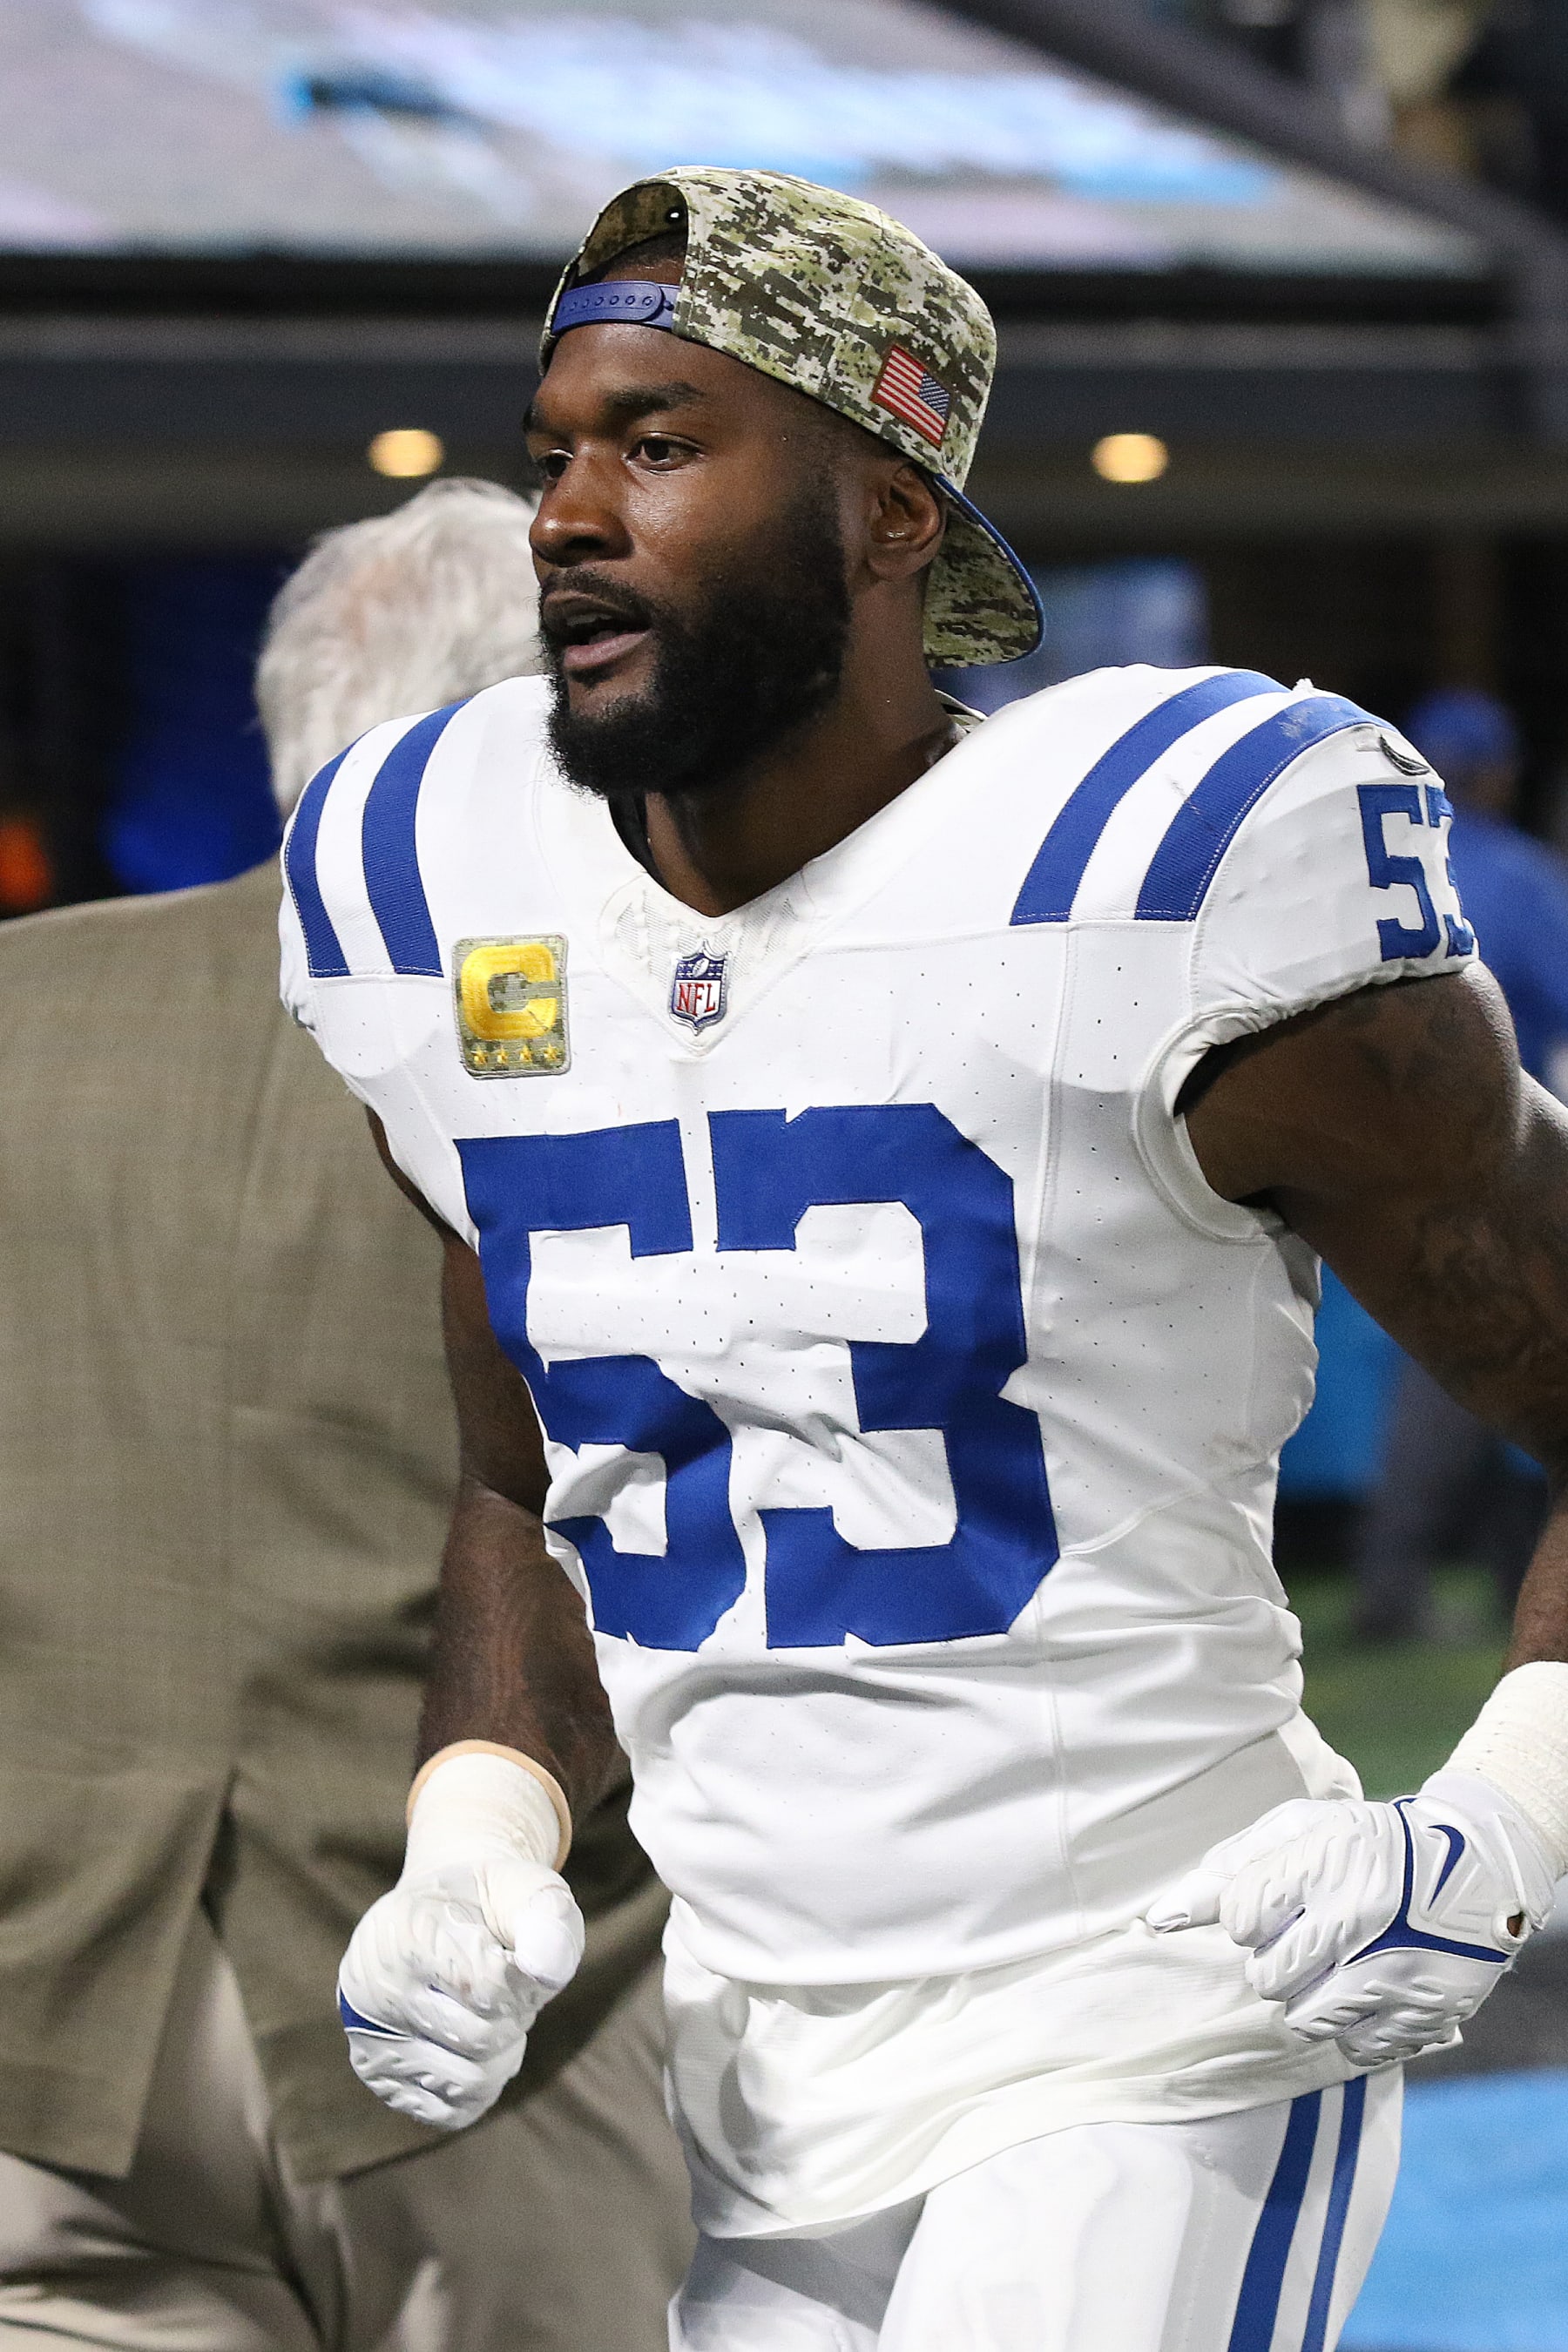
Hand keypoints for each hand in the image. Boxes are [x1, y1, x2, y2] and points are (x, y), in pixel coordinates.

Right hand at [338, 1750, 584, 2129]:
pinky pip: (451, 2110)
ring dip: (503, 2051)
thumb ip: (548, 1918)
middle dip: (514, 2015)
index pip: (486, 1987)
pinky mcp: (380, 2076)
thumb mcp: (524, 1888)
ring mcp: (369, 2038)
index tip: (518, 1957)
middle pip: (481, 2038)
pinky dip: (482, 2085)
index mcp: (405, 1931)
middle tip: (510, 1985)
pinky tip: (474, 2044)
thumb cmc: (489, 1903)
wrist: (438, 1911)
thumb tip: (546, 1973)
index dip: (524, 1982)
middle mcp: (374, 1989)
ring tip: (495, 2012)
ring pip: (468, 2081)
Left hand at [1145, 1769, 1556, 2065]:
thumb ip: (1229, 1868)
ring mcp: (1395, 1970)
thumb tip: (1160, 1918)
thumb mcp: (1300, 1830)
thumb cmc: (1367, 1845)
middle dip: (1277, 1960)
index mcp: (1326, 1862)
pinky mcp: (1424, 2012)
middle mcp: (1360, 1917)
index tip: (1277, 1904)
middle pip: (1267, 1977)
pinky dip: (1353, 2026)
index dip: (1251, 1915)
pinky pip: (1354, 2047)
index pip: (1241, 1916)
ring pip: (1303, 2019)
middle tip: (1311, 1936)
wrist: (1478, 1867)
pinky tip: (1369, 1990)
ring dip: (1308, 1996)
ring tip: (1337, 1963)